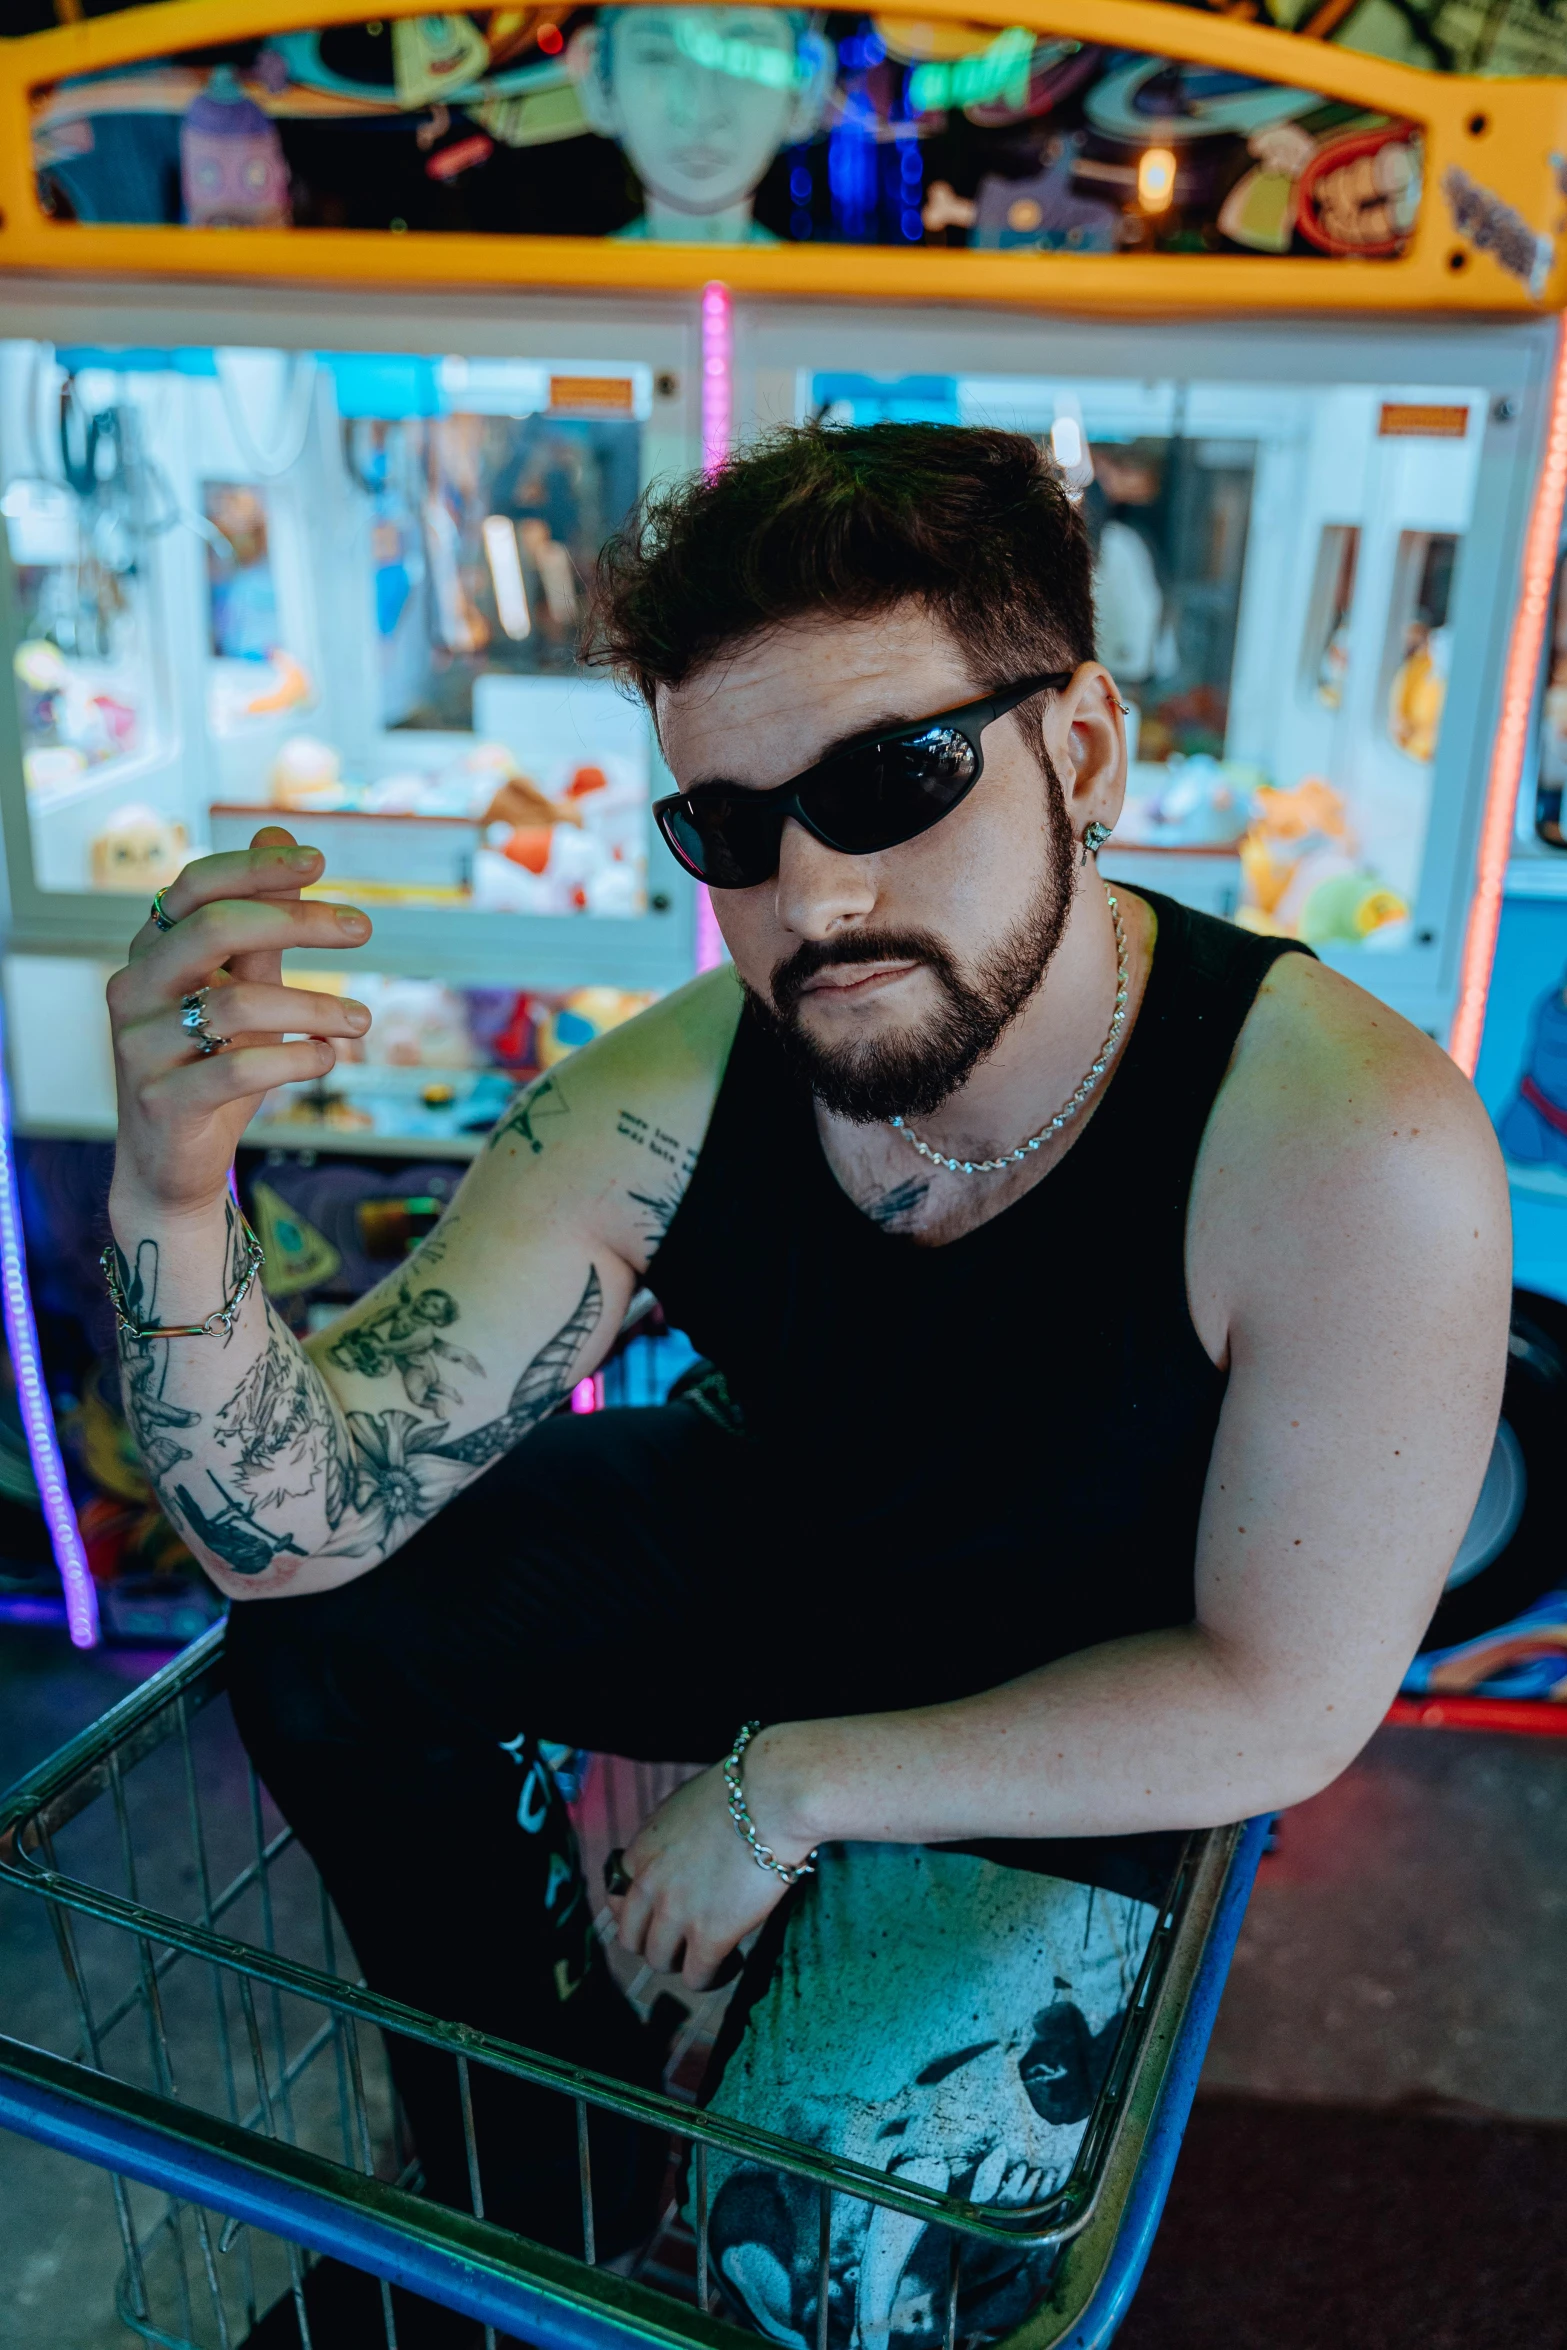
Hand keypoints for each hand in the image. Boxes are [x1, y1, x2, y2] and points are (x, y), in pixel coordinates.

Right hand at [107, 829, 372, 1217]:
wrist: (172, 1167)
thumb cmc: (212, 1069)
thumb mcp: (242, 994)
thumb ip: (259, 927)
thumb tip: (280, 828)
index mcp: (149, 953)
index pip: (195, 886)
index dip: (256, 867)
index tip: (320, 861)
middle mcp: (132, 990)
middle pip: (214, 928)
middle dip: (297, 921)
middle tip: (362, 928)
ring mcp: (139, 1046)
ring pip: (237, 1003)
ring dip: (316, 1006)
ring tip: (361, 1021)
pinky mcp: (161, 1101)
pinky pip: (240, 1067)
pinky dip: (298, 1059)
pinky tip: (330, 1059)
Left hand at [609, 1745, 815, 1990]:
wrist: (773, 1795)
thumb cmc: (745, 1790)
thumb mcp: (688, 1805)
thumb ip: (673, 1837)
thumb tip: (686, 1853)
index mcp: (643, 1848)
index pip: (618, 1897)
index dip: (640, 1912)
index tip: (663, 1915)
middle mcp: (650, 1882)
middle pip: (630, 1937)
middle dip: (655, 1942)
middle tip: (685, 1938)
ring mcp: (676, 1911)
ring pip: (659, 1961)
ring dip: (682, 1962)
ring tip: (711, 1952)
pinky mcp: (709, 1935)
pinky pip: (696, 1977)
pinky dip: (713, 1976)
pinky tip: (734, 1959)